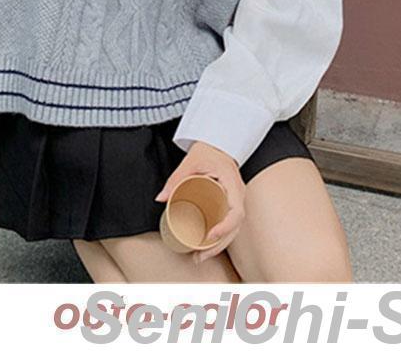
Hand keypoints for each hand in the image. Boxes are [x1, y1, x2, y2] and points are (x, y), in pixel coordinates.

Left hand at [154, 141, 245, 263]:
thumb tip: (161, 198)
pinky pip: (229, 224)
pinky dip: (220, 239)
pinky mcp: (230, 204)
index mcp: (233, 185)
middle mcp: (238, 195)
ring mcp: (236, 200)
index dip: (225, 228)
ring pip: (233, 229)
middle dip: (218, 245)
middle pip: (235, 227)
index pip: (237, 212)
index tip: (211, 236)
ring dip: (218, 246)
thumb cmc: (208, 151)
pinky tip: (207, 248)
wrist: (217, 143)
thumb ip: (176, 179)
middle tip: (198, 256)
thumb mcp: (191, 163)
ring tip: (199, 257)